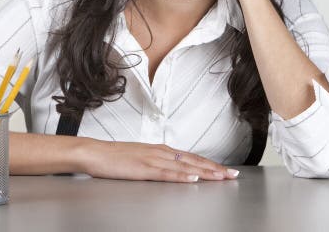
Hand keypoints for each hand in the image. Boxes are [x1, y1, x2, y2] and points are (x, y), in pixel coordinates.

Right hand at [80, 139, 239, 182]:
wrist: (95, 153)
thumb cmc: (116, 157)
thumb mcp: (142, 157)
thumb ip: (159, 162)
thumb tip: (174, 168)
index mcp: (161, 150)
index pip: (191, 157)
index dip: (210, 164)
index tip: (226, 170)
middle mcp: (160, 152)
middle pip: (193, 161)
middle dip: (214, 168)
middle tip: (232, 174)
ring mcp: (152, 159)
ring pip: (184, 166)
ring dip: (204, 172)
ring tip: (220, 177)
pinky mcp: (143, 168)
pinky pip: (166, 173)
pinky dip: (181, 175)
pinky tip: (192, 177)